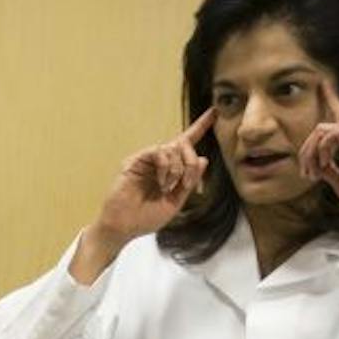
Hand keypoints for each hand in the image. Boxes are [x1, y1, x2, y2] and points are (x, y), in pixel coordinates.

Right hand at [72, 107, 216, 281]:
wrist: (123, 226)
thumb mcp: (175, 202)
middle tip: (186, 184)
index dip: (200, 126)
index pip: (187, 143)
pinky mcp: (135, 161)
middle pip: (184, 145)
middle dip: (191, 163)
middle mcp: (159, 161)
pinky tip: (160, 183)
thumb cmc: (146, 218)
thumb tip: (203, 159)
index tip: (215, 111)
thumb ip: (189, 181)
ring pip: (172, 149)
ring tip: (168, 187)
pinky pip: (158, 152)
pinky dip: (165, 167)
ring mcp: (147, 160)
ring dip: (178, 169)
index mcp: (170, 170)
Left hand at [297, 81, 338, 219]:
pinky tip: (324, 164)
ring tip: (313, 171)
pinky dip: (323, 148)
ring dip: (312, 151)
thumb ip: (328, 169)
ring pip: (324, 129)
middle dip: (307, 145)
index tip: (322, 83)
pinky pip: (335, 134)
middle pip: (327, 121)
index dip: (332, 99)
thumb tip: (314, 163)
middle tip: (305, 171)